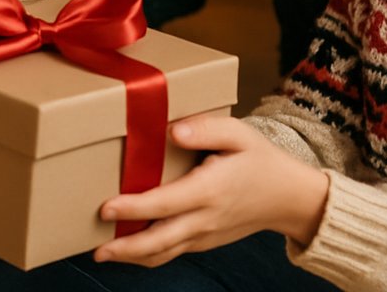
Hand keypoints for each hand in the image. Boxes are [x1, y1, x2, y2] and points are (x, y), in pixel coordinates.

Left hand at [93, 114, 328, 267]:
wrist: (290, 197)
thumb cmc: (260, 159)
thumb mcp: (239, 133)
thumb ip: (205, 128)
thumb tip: (172, 131)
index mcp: (210, 190)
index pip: (165, 203)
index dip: (133, 208)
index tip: (106, 208)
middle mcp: (205, 218)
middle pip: (159, 241)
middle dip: (125, 247)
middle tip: (96, 248)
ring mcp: (206, 234)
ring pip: (164, 253)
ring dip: (133, 257)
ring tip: (103, 253)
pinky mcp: (206, 240)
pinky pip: (174, 251)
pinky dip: (150, 254)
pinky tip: (131, 248)